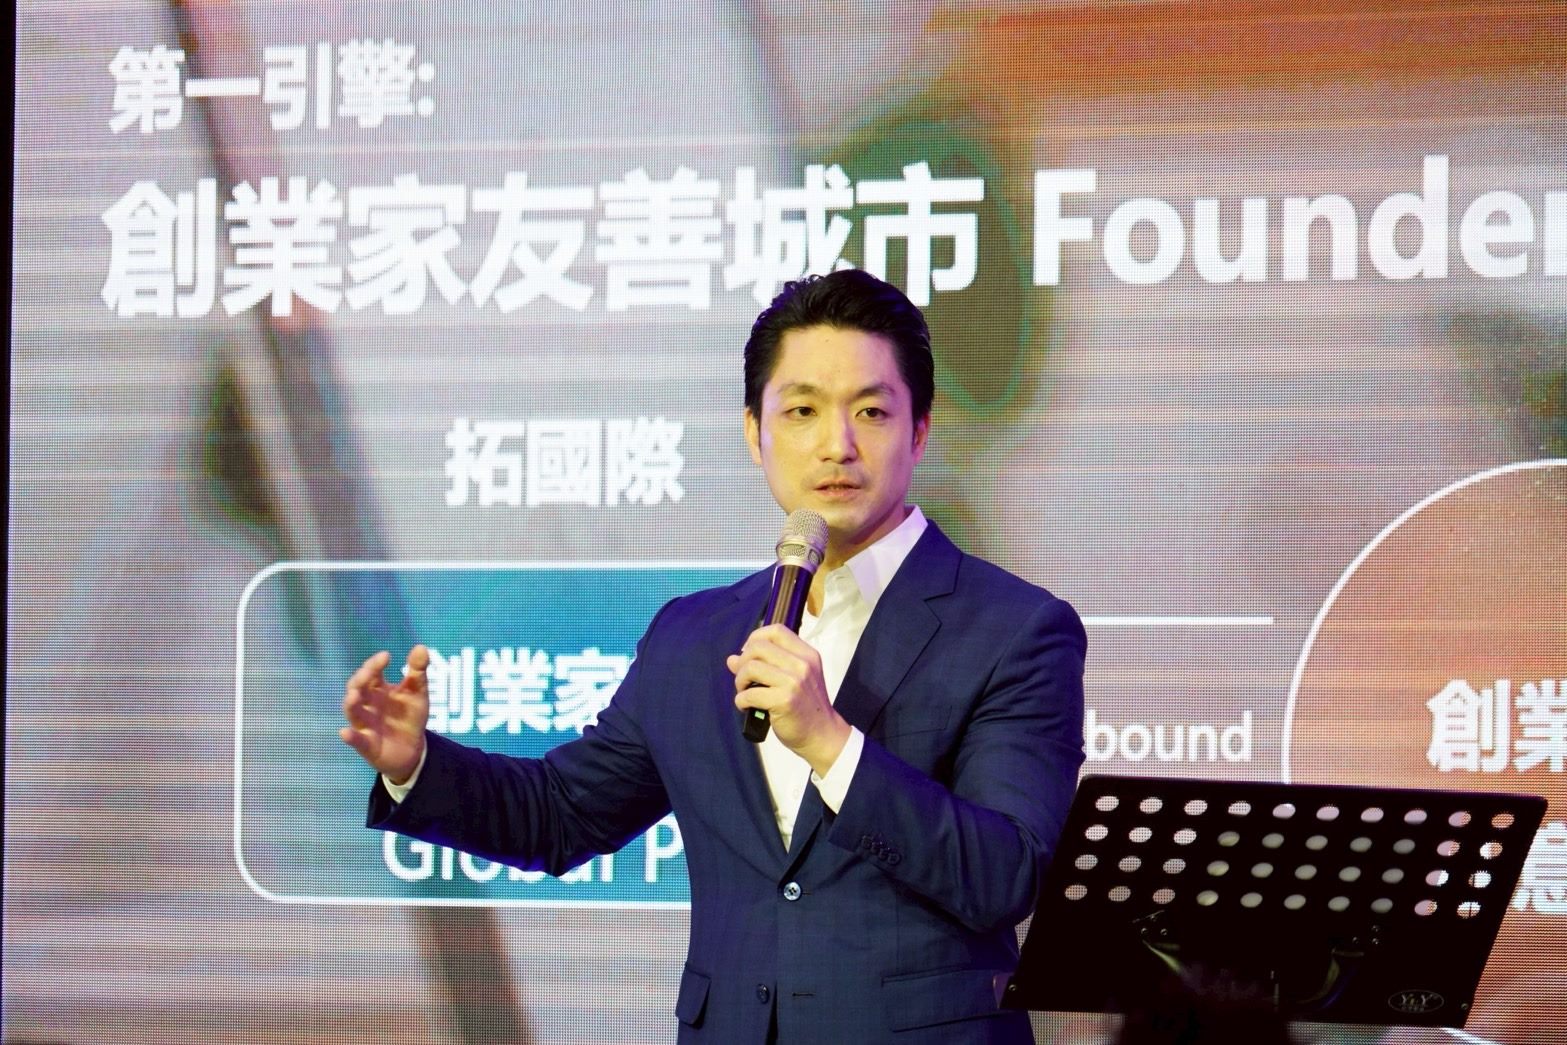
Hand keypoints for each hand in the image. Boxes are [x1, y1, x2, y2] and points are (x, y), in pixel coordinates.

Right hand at [340, 646, 430, 783]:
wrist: (413, 749)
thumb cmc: (409, 717)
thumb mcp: (417, 693)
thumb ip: (417, 672)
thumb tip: (421, 647)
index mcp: (378, 689)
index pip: (371, 673)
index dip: (375, 664)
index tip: (386, 656)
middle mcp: (367, 704)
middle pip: (357, 688)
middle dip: (361, 680)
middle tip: (369, 672)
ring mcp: (365, 724)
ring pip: (352, 712)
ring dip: (351, 704)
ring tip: (354, 695)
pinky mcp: (367, 745)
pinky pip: (356, 740)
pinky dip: (350, 737)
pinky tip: (345, 732)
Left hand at [727, 625, 849, 774]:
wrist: (822, 734)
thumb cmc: (806, 707)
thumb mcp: (794, 679)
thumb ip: (767, 665)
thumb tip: (732, 659)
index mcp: (807, 655)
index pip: (776, 631)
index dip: (755, 638)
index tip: (748, 654)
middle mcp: (802, 664)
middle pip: (758, 647)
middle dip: (743, 662)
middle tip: (744, 679)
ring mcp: (794, 682)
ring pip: (751, 668)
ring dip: (740, 682)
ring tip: (744, 692)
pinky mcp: (785, 701)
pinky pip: (749, 694)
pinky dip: (741, 701)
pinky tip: (747, 707)